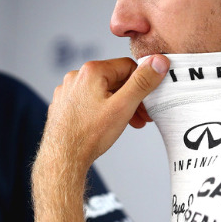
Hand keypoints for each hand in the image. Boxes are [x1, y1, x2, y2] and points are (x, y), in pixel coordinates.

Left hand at [40, 54, 168, 170]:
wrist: (63, 160)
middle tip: (142, 115)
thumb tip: (158, 61)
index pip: (127, 66)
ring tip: (128, 122)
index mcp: (92, 70)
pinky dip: (102, 109)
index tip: (148, 100)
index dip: (142, 83)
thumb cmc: (90, 135)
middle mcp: (76, 76)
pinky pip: (89, 100)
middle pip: (115, 79)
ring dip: (119, 104)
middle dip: (132, 97)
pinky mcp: (63, 104)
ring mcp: (68, 90)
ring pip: (103, 91)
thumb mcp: (124, 106)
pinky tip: (108, 124)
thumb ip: (143, 82)